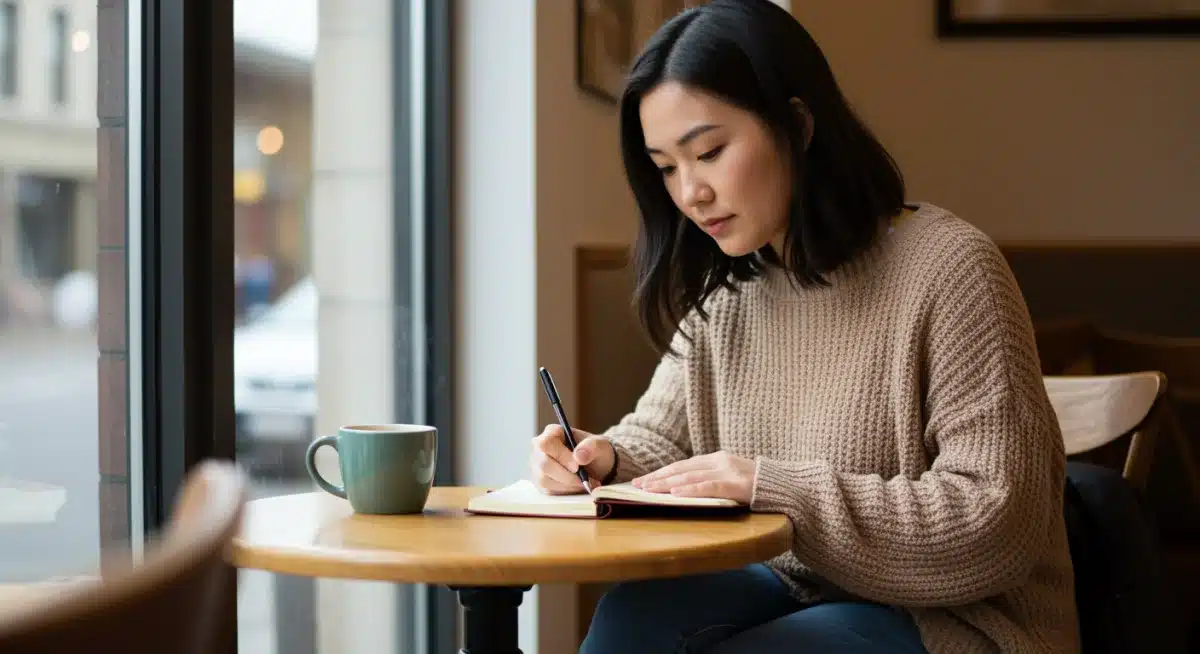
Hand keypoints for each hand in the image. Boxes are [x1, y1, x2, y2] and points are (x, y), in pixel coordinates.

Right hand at [530, 425, 614, 494]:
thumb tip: (578, 456)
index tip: (577, 466)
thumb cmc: (595, 451)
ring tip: (585, 483)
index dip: (560, 455)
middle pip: (544, 464)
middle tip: (584, 479)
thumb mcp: (600, 445)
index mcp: (552, 433)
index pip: (546, 443)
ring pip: (545, 480)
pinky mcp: (541, 483)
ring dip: (568, 485)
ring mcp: (538, 467)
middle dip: (566, 475)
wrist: (597, 466)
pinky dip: (566, 491)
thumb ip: (591, 447)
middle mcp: (540, 449)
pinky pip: (548, 491)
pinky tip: (578, 487)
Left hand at [632, 451, 755, 503]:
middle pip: (682, 469)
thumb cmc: (759, 487)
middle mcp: (720, 461)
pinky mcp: (737, 484)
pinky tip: (676, 492)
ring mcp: (729, 471)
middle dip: (657, 477)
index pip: (683, 465)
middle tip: (637, 485)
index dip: (662, 472)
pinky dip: (691, 489)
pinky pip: (710, 487)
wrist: (789, 486)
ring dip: (667, 483)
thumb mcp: (732, 479)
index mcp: (717, 458)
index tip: (643, 480)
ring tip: (649, 489)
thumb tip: (684, 489)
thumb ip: (712, 480)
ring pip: (691, 476)